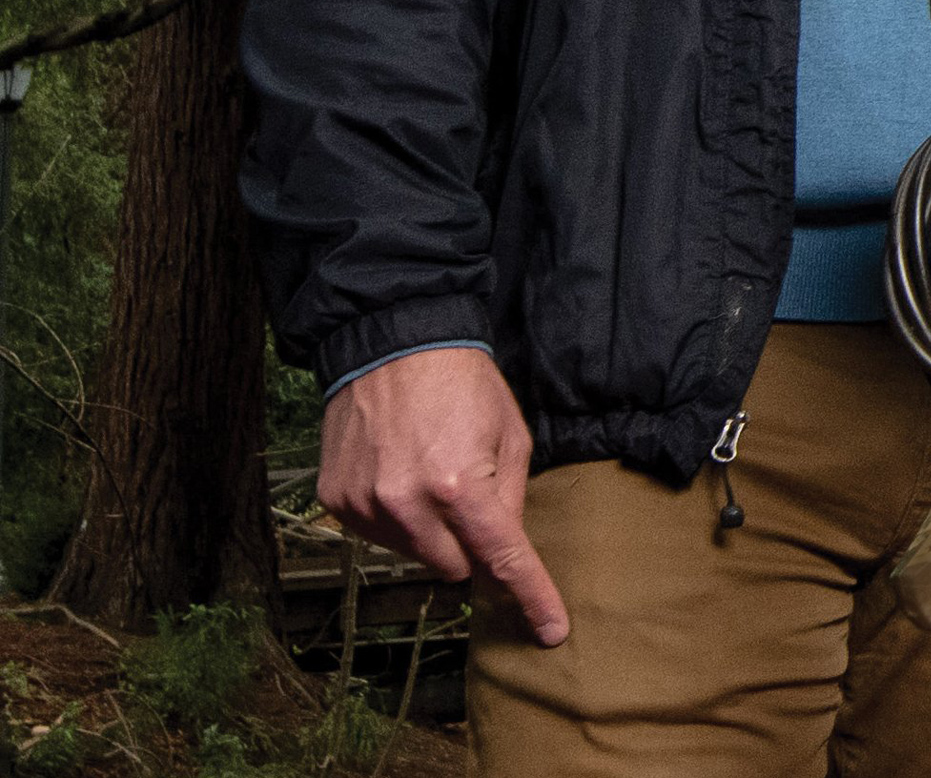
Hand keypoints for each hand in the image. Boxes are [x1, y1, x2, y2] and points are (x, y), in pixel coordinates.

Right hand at [319, 346, 567, 646]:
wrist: (394, 341)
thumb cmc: (463, 382)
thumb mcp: (510, 432)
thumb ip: (512, 497)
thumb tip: (507, 550)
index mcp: (460, 485)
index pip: (502, 558)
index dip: (531, 596)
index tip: (551, 630)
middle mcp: (408, 504)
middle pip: (455, 567)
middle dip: (470, 543)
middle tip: (470, 493)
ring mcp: (367, 506)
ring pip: (415, 556)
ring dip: (430, 531)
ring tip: (430, 470)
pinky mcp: (338, 502)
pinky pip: (379, 536)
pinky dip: (396, 517)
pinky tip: (398, 471)